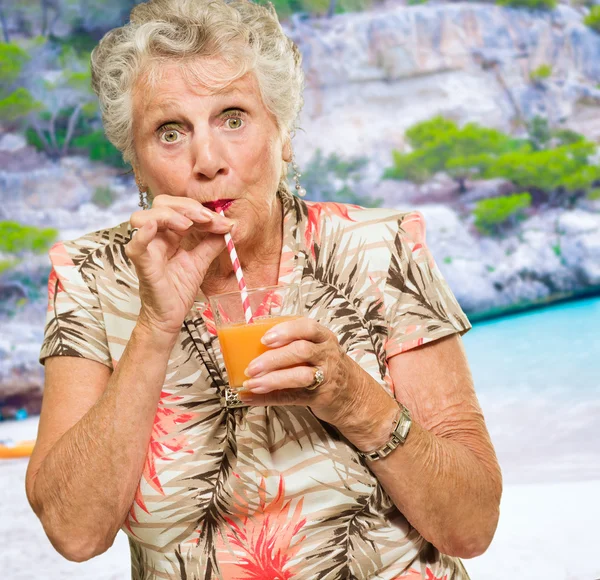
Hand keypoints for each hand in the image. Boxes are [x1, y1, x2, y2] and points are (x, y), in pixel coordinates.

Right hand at [125, 195, 233, 335]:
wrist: (170, 317)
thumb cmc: (179, 290)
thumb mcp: (201, 262)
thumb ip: (212, 243)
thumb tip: (230, 226)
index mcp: (169, 234)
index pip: (180, 209)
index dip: (201, 211)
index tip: (223, 223)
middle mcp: (155, 237)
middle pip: (161, 205)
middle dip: (186, 207)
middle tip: (207, 219)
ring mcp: (146, 249)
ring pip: (143, 217)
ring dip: (168, 215)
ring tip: (188, 225)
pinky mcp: (142, 265)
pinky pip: (135, 246)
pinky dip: (142, 235)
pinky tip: (152, 228)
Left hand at [239, 318, 379, 430]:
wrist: (354, 394)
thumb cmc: (326, 365)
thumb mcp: (318, 348)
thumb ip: (293, 342)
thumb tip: (249, 344)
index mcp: (323, 337)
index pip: (307, 327)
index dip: (285, 331)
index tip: (265, 338)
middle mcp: (327, 355)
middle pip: (301, 351)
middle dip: (273, 358)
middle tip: (252, 366)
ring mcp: (325, 377)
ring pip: (300, 376)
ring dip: (273, 379)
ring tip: (252, 383)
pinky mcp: (320, 397)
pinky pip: (292, 397)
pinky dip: (269, 398)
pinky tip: (251, 397)